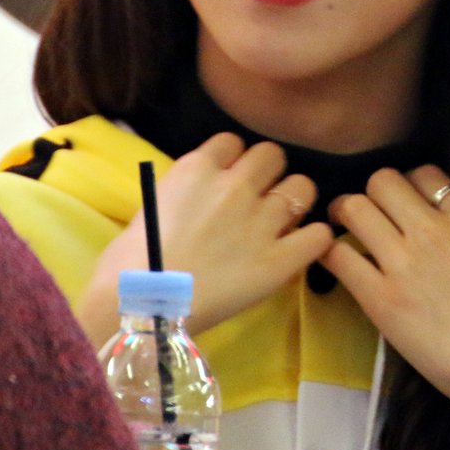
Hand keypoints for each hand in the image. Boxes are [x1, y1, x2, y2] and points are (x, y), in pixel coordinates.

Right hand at [87, 133, 331, 336]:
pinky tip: (301, 247)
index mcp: (198, 168)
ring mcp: (262, 222)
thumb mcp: (152, 205)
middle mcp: (236, 186)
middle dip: (267, 173)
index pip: (232, 142)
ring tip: (283, 221)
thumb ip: (187, 190)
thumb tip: (201, 194)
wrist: (143, 306)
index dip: (232, 161)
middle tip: (258, 198)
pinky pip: (319, 235)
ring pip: (302, 188)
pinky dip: (314, 239)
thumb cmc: (130, 263)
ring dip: (294, 201)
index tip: (227, 179)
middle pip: (272, 155)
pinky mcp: (281, 260)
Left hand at [322, 165, 449, 429]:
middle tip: (366, 217)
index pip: (423, 172)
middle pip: (382, 180)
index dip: (407, 187)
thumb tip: (437, 224)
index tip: (402, 207)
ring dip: (344, 216)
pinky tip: (337, 264)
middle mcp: (434, 228)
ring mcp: (404, 261)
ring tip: (344, 233)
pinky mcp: (380, 298)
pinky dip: (331, 254)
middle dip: (371, 195)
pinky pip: (338, 255)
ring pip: (353, 207)